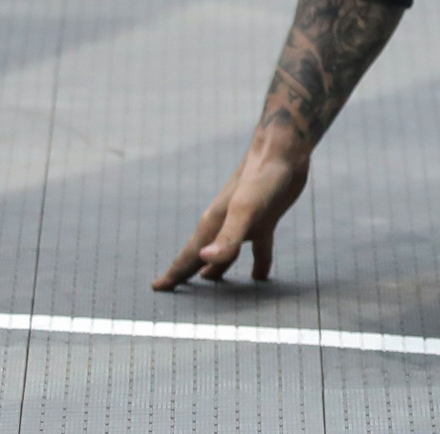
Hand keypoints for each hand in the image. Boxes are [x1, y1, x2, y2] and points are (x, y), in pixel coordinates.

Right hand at [153, 123, 308, 288]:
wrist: (283, 151)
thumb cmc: (262, 178)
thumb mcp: (246, 210)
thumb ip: (228, 236)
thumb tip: (206, 259)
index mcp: (213, 224)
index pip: (188, 255)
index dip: (174, 273)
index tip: (156, 287)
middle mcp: (225, 225)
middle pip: (201, 255)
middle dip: (187, 272)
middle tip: (171, 289)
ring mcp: (245, 222)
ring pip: (226, 253)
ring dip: (218, 270)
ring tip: (209, 284)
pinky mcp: (266, 219)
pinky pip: (259, 248)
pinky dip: (257, 263)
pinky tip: (259, 276)